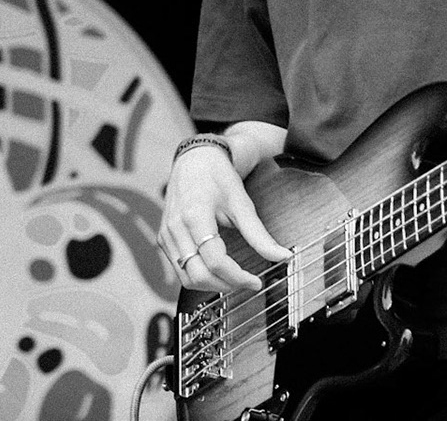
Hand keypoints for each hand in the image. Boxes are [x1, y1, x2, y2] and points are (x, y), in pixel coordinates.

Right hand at [158, 140, 291, 292]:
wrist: (194, 160)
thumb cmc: (218, 177)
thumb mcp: (242, 202)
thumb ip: (259, 234)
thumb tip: (283, 256)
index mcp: (195, 216)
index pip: (215, 261)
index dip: (238, 277)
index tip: (256, 282)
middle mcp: (176, 229)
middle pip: (198, 275)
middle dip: (226, 285)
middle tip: (247, 283)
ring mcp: (166, 236)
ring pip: (186, 278)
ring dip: (212, 285)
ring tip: (234, 279)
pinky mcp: (164, 240)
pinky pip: (179, 269)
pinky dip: (199, 276)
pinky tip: (217, 270)